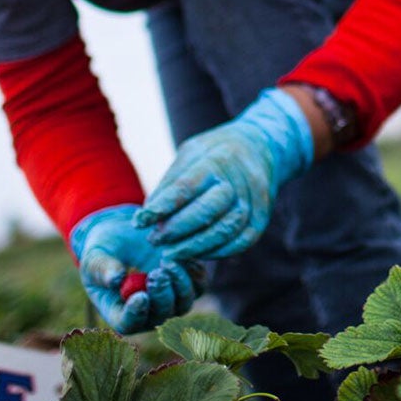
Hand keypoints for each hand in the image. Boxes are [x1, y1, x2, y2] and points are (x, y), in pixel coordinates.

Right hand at [69, 204, 202, 333]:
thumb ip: (103, 268)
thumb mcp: (95, 256)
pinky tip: (182, 255)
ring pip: (183, 303)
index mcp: (119, 311)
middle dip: (161, 296)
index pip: (129, 324)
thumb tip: (116, 280)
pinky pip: (199, 285)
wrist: (126, 232)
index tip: (140, 297)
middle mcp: (148, 312)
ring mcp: (171, 299)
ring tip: (167, 261)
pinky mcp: (188, 283)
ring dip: (179, 285)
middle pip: (161, 316)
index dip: (135, 314)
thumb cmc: (104, 249)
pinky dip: (194, 272)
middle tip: (157, 274)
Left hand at [135, 88, 314, 260]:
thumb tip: (148, 216)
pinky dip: (217, 252)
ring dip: (195, 246)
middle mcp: (240, 179)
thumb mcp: (191, 153)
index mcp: (218, 159)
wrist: (261, 146)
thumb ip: (172, 183)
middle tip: (154, 240)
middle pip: (208, 210)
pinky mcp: (262, 217)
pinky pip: (242, 241)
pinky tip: (197, 254)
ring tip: (171, 253)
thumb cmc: (216, 152)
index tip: (139, 222)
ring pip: (226, 229)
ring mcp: (255, 199)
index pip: (186, 187)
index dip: (161, 208)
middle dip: (177, 229)